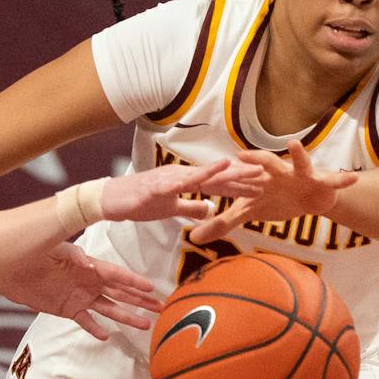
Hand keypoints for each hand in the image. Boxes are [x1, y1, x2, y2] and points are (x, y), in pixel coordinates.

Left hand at [0, 242, 167, 338]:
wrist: (10, 267)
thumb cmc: (34, 251)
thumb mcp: (56, 249)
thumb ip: (75, 257)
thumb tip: (94, 267)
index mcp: (90, 265)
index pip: (118, 275)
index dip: (135, 282)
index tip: (152, 288)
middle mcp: (89, 282)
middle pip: (120, 293)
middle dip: (140, 300)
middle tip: (160, 307)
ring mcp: (80, 297)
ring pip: (109, 308)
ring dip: (126, 316)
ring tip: (145, 325)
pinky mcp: (67, 310)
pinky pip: (86, 321)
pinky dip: (96, 329)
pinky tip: (108, 336)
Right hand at [96, 157, 267, 224]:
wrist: (110, 201)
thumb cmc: (138, 203)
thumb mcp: (170, 209)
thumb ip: (190, 208)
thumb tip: (210, 209)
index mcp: (185, 180)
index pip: (218, 182)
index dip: (240, 182)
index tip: (262, 182)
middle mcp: (181, 175)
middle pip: (217, 176)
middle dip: (242, 174)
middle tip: (268, 172)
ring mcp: (171, 178)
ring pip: (204, 176)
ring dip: (227, 173)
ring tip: (248, 169)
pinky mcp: (159, 186)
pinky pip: (181, 182)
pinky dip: (197, 176)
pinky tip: (212, 172)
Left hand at [186, 141, 355, 244]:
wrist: (311, 198)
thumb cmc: (276, 199)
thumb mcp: (248, 211)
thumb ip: (222, 222)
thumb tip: (192, 239)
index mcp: (259, 176)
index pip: (240, 174)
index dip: (226, 175)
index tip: (207, 171)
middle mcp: (278, 171)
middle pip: (265, 163)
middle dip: (256, 159)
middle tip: (242, 156)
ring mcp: (300, 174)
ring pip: (299, 163)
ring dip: (298, 155)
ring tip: (296, 145)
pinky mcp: (321, 181)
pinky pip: (333, 181)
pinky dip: (342, 180)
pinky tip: (352, 178)